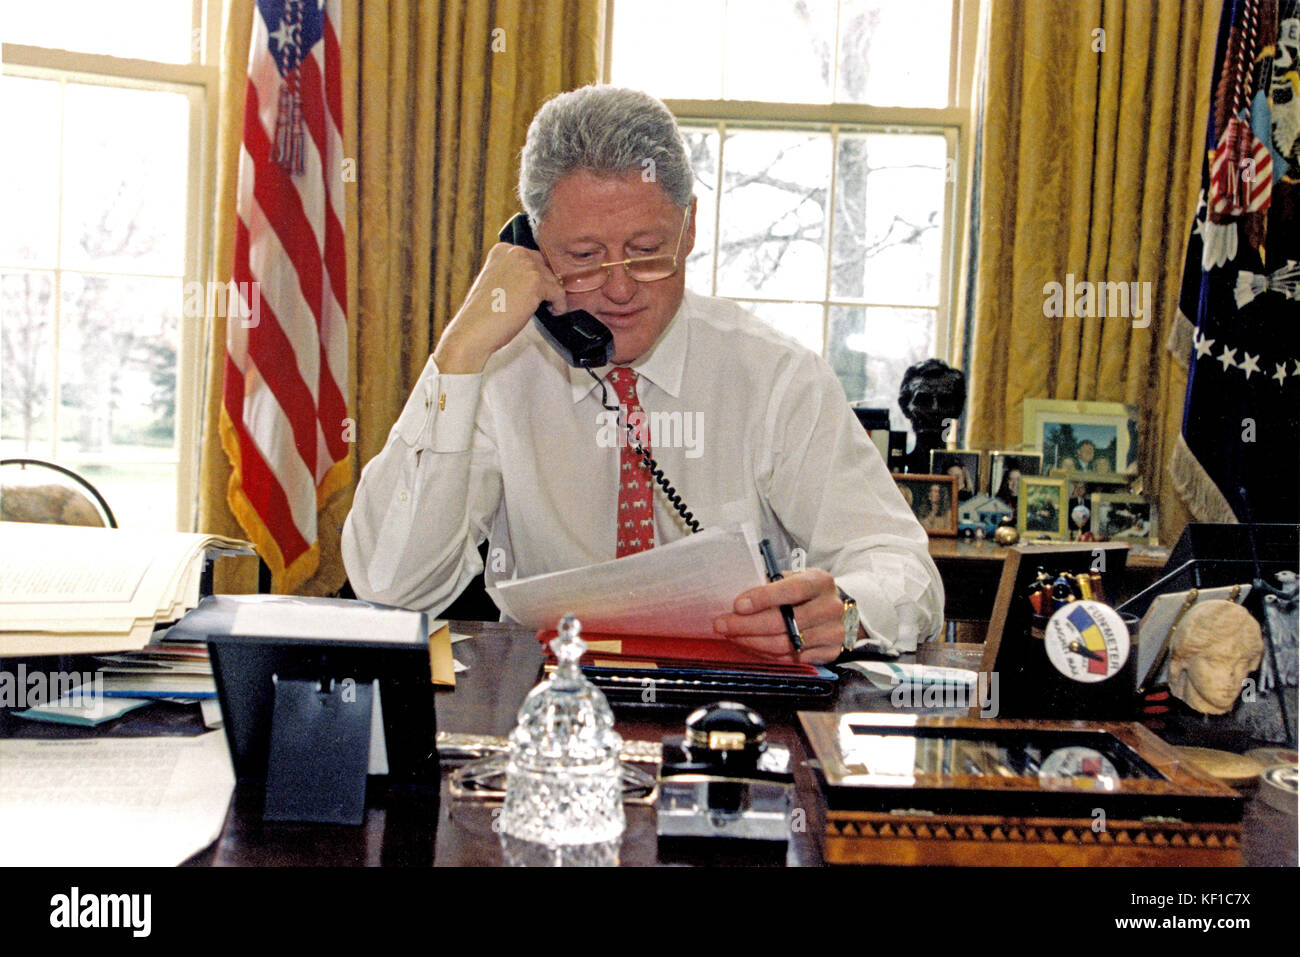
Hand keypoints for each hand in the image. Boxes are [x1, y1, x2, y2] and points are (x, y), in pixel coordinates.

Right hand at [433, 242, 567, 373]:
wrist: (474, 329)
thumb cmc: (483, 313)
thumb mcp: (495, 281)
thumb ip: (512, 274)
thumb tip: (532, 280)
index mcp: (502, 250)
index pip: (530, 257)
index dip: (536, 275)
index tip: (537, 290)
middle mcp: (514, 253)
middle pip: (543, 266)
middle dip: (546, 284)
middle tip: (545, 301)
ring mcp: (526, 266)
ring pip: (553, 279)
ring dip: (553, 295)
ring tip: (548, 308)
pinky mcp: (536, 283)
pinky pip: (559, 292)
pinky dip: (560, 304)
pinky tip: (553, 312)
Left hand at [713, 567, 846, 665]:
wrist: (838, 610)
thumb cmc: (807, 592)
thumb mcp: (793, 578)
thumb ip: (770, 585)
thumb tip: (738, 600)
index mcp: (820, 582)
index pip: (792, 590)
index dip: (763, 598)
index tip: (738, 605)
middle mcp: (830, 607)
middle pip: (784, 622)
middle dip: (747, 625)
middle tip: (723, 624)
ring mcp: (832, 633)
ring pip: (785, 644)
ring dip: (752, 642)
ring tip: (732, 635)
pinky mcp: (829, 653)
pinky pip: (791, 658)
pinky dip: (766, 653)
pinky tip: (751, 645)